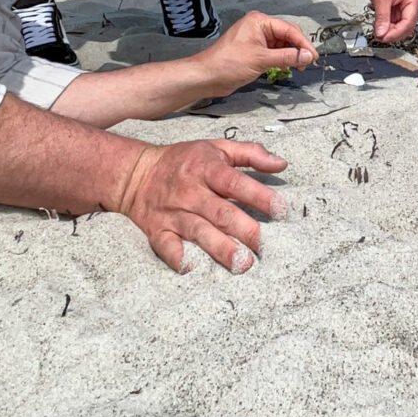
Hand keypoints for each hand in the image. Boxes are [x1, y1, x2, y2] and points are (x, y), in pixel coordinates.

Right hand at [115, 136, 288, 272]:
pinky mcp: (157, 230)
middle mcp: (191, 191)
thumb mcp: (216, 147)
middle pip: (221, 212)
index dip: (258, 196)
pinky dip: (178, 258)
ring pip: (199, 232)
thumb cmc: (184, 161)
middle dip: (245, 230)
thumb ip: (251, 153)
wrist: (136, 174)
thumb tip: (281, 163)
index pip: (235, 183)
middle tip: (265, 246)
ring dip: (220, 249)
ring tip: (241, 264)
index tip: (281, 210)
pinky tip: (193, 269)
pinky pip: (167, 246)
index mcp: (207, 168)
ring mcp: (173, 213)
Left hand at [201, 11, 316, 96]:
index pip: (289, 29)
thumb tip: (306, 56)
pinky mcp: (254, 50)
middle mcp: (258, 27)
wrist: (207, 76)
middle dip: (298, 49)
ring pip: (282, 44)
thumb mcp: (261, 60)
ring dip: (290, 55)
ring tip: (298, 67)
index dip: (303, 44)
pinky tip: (286, 67)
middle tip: (307, 63)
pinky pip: (274, 52)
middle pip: (287, 35)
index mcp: (259, 21)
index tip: (312, 56)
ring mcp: (256, 39)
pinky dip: (282, 59)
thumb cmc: (226, 63)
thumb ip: (287, 57)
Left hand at [360, 0, 417, 41]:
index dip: (397, 32)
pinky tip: (378, 27)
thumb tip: (382, 33)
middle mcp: (410, 4)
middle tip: (380, 37)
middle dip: (394, 33)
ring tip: (378, 32)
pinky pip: (393, 22)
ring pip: (400, 26)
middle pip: (406, 26)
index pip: (409, 22)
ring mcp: (403, 7)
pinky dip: (386, 27)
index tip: (385, 37)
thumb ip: (382, 17)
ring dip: (390, 31)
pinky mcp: (395, 9)